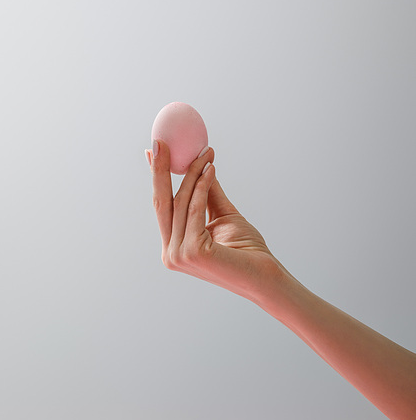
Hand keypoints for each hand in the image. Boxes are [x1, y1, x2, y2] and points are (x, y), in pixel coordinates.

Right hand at [146, 140, 282, 304]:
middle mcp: (170, 253)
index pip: (162, 207)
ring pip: (181, 202)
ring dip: (193, 173)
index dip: (156, 178)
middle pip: (161, 203)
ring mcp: (178, 255)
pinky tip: (211, 169)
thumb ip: (206, 193)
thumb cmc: (246, 250)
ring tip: (206, 153)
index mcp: (173, 247)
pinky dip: (202, 186)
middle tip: (160, 142)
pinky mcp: (191, 252)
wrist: (266, 277)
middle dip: (159, 170)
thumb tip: (198, 163)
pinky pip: (195, 209)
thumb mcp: (222, 215)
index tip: (154, 151)